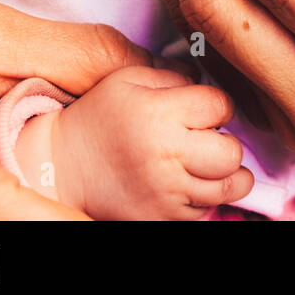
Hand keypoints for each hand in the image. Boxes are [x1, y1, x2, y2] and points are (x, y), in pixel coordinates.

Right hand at [24, 66, 251, 220]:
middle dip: (227, 143)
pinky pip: (206, 210)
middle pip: (232, 153)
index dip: (218, 107)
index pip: (221, 107)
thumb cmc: (100, 117)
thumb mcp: (129, 79)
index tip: (203, 112)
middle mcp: (166, 155)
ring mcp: (166, 192)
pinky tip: (185, 183)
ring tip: (206, 164)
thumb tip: (207, 83)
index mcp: (160, 114)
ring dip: (225, 174)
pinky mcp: (161, 218)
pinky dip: (204, 196)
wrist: (62, 167)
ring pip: (229, 187)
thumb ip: (174, 76)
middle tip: (207, 140)